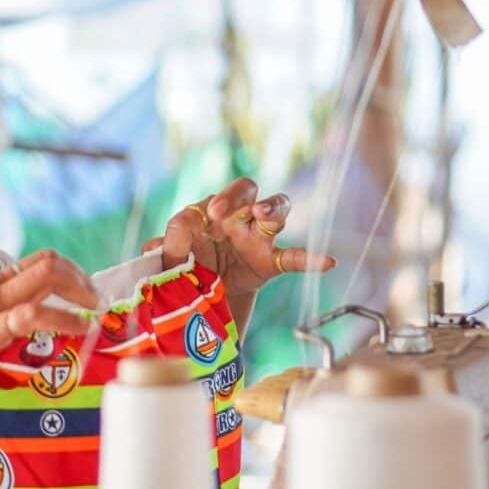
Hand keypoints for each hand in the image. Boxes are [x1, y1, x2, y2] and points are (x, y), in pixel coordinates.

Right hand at [0, 250, 97, 390]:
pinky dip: (65, 318)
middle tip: (94, 298)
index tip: (74, 296)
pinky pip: (35, 314)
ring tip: (95, 311)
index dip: (57, 282)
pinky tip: (80, 329)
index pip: (26, 270)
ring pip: (47, 275)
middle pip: (45, 261)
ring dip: (81, 289)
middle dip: (78, 275)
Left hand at [144, 178, 336, 297]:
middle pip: (246, 189)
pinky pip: (293, 257)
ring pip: (274, 209)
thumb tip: (161, 238)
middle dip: (236, 195)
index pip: (212, 199)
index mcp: (208, 211)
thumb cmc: (185, 267)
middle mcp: (236, 216)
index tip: (204, 217)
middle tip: (221, 211)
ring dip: (272, 208)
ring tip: (265, 214)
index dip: (209, 204)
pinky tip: (327, 261)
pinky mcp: (271, 261)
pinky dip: (310, 258)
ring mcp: (256, 236)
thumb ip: (167, 246)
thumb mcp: (171, 258)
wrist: (204, 299)